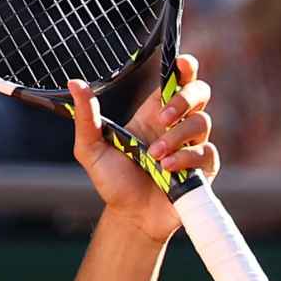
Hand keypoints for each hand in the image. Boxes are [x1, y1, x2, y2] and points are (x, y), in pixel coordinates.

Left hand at [70, 54, 217, 243]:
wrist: (130, 217)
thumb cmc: (113, 181)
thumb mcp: (91, 148)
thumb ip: (86, 117)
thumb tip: (75, 84)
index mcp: (152, 114)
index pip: (175, 82)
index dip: (184, 68)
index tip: (181, 63)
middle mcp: (176, 125)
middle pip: (199, 93)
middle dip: (185, 98)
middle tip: (162, 117)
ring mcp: (192, 145)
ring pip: (201, 122)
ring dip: (176, 137)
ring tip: (154, 156)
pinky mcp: (204, 167)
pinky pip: (205, 152)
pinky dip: (185, 158)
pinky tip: (166, 168)